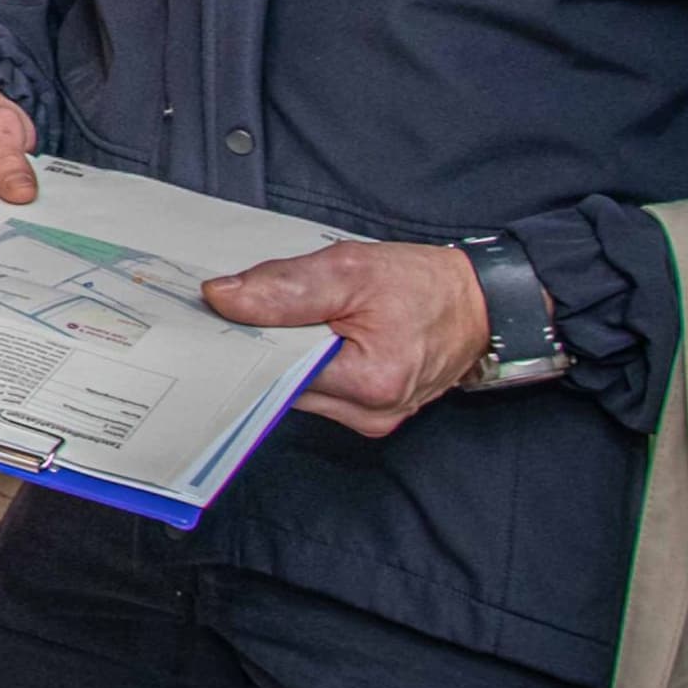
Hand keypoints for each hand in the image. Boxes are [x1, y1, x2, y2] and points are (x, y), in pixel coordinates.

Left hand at [200, 241, 493, 436]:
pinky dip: (302, 362)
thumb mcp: (350, 269)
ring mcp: (369, 418)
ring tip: (274, 317)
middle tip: (232, 309)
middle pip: (281, 383)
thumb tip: (221, 298)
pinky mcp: (369, 412)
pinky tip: (300, 336)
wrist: (477, 304)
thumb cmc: (423, 285)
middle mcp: (368, 414)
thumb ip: (283, 287)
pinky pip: (316, 388)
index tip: (210, 315)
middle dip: (258, 347)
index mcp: (368, 382)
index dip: (242, 339)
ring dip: (281, 355)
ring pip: (295, 387)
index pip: (275, 368)